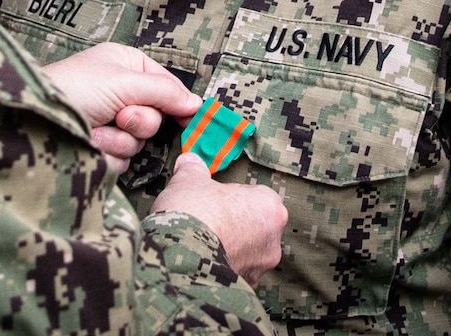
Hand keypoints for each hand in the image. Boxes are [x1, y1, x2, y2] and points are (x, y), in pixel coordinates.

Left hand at [42, 43, 200, 172]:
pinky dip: (107, 153)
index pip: (166, 85)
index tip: (192, 119)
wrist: (35, 118)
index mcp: (126, 66)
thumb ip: (163, 91)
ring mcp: (109, 121)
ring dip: (118, 138)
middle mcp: (120, 92)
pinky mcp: (100, 148)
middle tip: (119, 115)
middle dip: (137, 121)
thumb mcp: (123, 81)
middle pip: (155, 117)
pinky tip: (88, 142)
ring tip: (95, 128)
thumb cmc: (74, 87)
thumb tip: (196, 103)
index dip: (178, 102)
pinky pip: (122, 160)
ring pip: (138, 141)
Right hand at [151, 153, 286, 285]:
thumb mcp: (188, 181)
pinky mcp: (244, 288)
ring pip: (246, 251)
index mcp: (269, 208)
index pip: (257, 195)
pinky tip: (200, 260)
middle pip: (254, 225)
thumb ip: (192, 169)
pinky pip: (234, 272)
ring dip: (228, 246)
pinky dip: (221, 267)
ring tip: (200, 240)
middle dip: (233, 222)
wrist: (178, 258)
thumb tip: (189, 162)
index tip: (214, 197)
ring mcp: (259, 268)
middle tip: (207, 218)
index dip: (232, 194)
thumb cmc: (193, 214)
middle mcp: (272, 240)